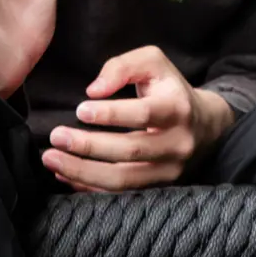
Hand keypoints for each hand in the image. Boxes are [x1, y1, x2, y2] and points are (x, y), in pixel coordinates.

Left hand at [41, 46, 235, 191]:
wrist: (203, 124)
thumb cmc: (168, 88)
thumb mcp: (153, 62)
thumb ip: (122, 66)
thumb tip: (94, 90)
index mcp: (176, 108)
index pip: (142, 114)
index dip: (111, 114)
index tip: (80, 110)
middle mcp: (177, 143)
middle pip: (130, 150)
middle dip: (88, 146)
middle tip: (56, 137)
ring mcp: (170, 171)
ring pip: (124, 179)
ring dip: (84, 172)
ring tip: (52, 160)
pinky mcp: (159, 189)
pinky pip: (122, 194)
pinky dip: (91, 187)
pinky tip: (67, 175)